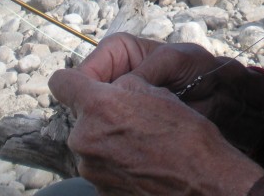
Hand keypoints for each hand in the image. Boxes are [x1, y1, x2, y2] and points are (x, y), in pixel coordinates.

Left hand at [49, 65, 263, 195]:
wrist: (201, 183)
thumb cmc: (186, 136)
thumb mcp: (158, 92)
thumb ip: (125, 84)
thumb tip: (113, 87)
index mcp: (98, 107)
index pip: (62, 81)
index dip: (76, 79)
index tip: (90, 84)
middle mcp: (85, 139)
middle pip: (82, 118)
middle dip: (102, 116)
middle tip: (135, 119)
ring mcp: (90, 169)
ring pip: (92, 144)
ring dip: (110, 140)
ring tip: (144, 144)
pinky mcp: (99, 191)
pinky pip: (102, 167)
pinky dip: (118, 164)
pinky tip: (144, 164)